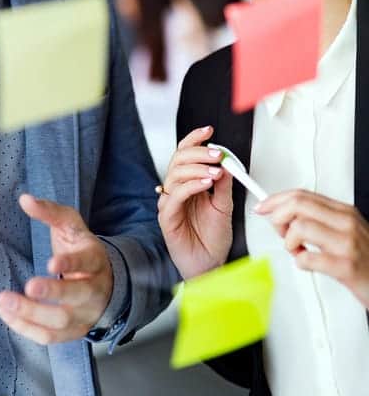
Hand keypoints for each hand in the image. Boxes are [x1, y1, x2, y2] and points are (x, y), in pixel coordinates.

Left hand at [0, 195, 113, 344]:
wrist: (104, 281)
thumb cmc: (82, 249)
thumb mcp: (71, 225)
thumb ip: (50, 212)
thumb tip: (24, 199)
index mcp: (95, 260)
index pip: (87, 262)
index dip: (71, 263)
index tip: (51, 263)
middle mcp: (94, 290)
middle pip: (76, 296)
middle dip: (51, 293)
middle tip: (26, 287)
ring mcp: (85, 315)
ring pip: (60, 321)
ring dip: (31, 314)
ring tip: (4, 301)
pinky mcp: (73, 332)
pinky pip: (50, 338)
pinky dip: (27, 329)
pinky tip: (7, 315)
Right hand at [157, 125, 232, 278]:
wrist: (210, 265)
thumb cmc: (213, 238)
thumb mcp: (225, 206)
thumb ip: (224, 184)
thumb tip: (228, 162)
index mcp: (189, 183)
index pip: (186, 153)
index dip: (195, 139)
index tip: (209, 130)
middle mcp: (177, 189)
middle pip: (179, 159)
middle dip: (199, 152)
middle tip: (217, 155)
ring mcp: (170, 202)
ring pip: (176, 173)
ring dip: (197, 168)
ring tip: (215, 172)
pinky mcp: (166, 216)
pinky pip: (176, 195)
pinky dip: (192, 185)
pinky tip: (207, 184)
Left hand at [256, 189, 368, 307]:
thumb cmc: (365, 259)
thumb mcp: (345, 231)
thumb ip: (319, 220)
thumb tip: (286, 215)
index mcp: (343, 212)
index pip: (302, 195)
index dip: (276, 199)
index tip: (262, 207)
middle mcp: (346, 223)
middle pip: (298, 204)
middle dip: (278, 216)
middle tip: (280, 231)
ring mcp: (346, 244)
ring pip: (300, 227)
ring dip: (290, 242)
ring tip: (298, 251)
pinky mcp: (346, 267)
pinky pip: (308, 258)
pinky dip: (300, 262)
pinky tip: (307, 264)